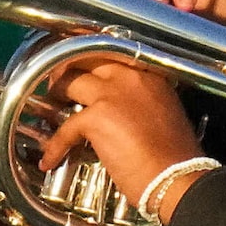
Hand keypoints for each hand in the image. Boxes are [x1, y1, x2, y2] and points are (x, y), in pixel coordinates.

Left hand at [35, 0, 206, 221]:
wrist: (177, 178)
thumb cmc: (172, 155)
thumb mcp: (160, 112)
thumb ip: (138, 99)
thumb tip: (114, 105)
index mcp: (150, 71)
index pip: (110, 47)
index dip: (85, 50)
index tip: (70, 53)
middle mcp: (131, 75)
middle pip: (84, 55)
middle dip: (63, 66)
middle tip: (54, 82)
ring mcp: (113, 93)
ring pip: (68, 80)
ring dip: (53, 94)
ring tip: (48, 108)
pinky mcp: (98, 116)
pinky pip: (63, 128)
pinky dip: (53, 147)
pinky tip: (49, 161)